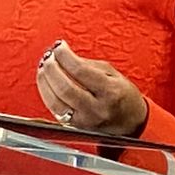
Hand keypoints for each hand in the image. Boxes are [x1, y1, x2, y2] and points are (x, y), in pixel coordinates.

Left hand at [35, 41, 149, 135]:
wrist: (131, 122)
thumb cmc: (122, 95)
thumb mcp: (113, 74)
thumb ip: (88, 64)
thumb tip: (63, 55)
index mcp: (110, 91)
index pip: (80, 71)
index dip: (65, 56)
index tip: (59, 46)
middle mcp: (97, 108)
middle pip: (65, 88)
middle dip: (52, 68)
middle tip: (48, 56)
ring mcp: (85, 121)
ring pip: (55, 101)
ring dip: (44, 81)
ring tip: (43, 67)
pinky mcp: (75, 127)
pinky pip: (54, 110)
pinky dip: (46, 94)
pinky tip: (45, 82)